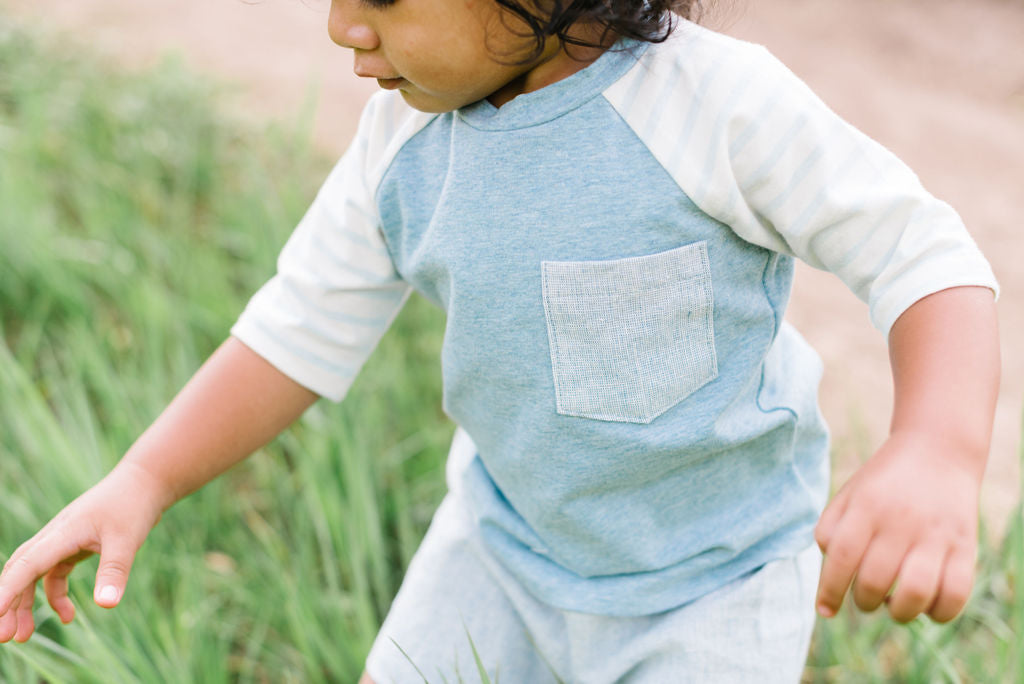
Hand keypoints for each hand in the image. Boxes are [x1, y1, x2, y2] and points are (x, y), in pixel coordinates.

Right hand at [0, 462, 167, 642]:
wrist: (145, 483)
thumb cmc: (134, 507)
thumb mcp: (127, 540)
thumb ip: (114, 571)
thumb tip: (106, 605)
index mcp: (63, 532)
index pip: (26, 563)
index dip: (7, 590)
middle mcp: (56, 535)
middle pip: (20, 570)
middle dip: (8, 602)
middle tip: (6, 637)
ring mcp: (63, 540)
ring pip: (33, 574)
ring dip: (26, 603)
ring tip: (24, 636)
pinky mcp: (74, 545)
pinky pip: (54, 573)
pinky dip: (55, 594)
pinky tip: (68, 615)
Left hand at [813, 431, 981, 622]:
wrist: (937, 450)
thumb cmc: (883, 482)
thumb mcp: (849, 495)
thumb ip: (830, 530)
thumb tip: (828, 574)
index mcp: (866, 506)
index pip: (841, 558)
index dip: (829, 590)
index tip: (825, 610)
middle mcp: (900, 520)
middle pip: (874, 581)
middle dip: (863, 602)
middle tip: (866, 597)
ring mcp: (935, 534)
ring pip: (914, 594)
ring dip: (899, 612)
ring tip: (893, 604)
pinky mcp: (966, 546)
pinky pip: (955, 594)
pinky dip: (938, 612)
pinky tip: (927, 605)